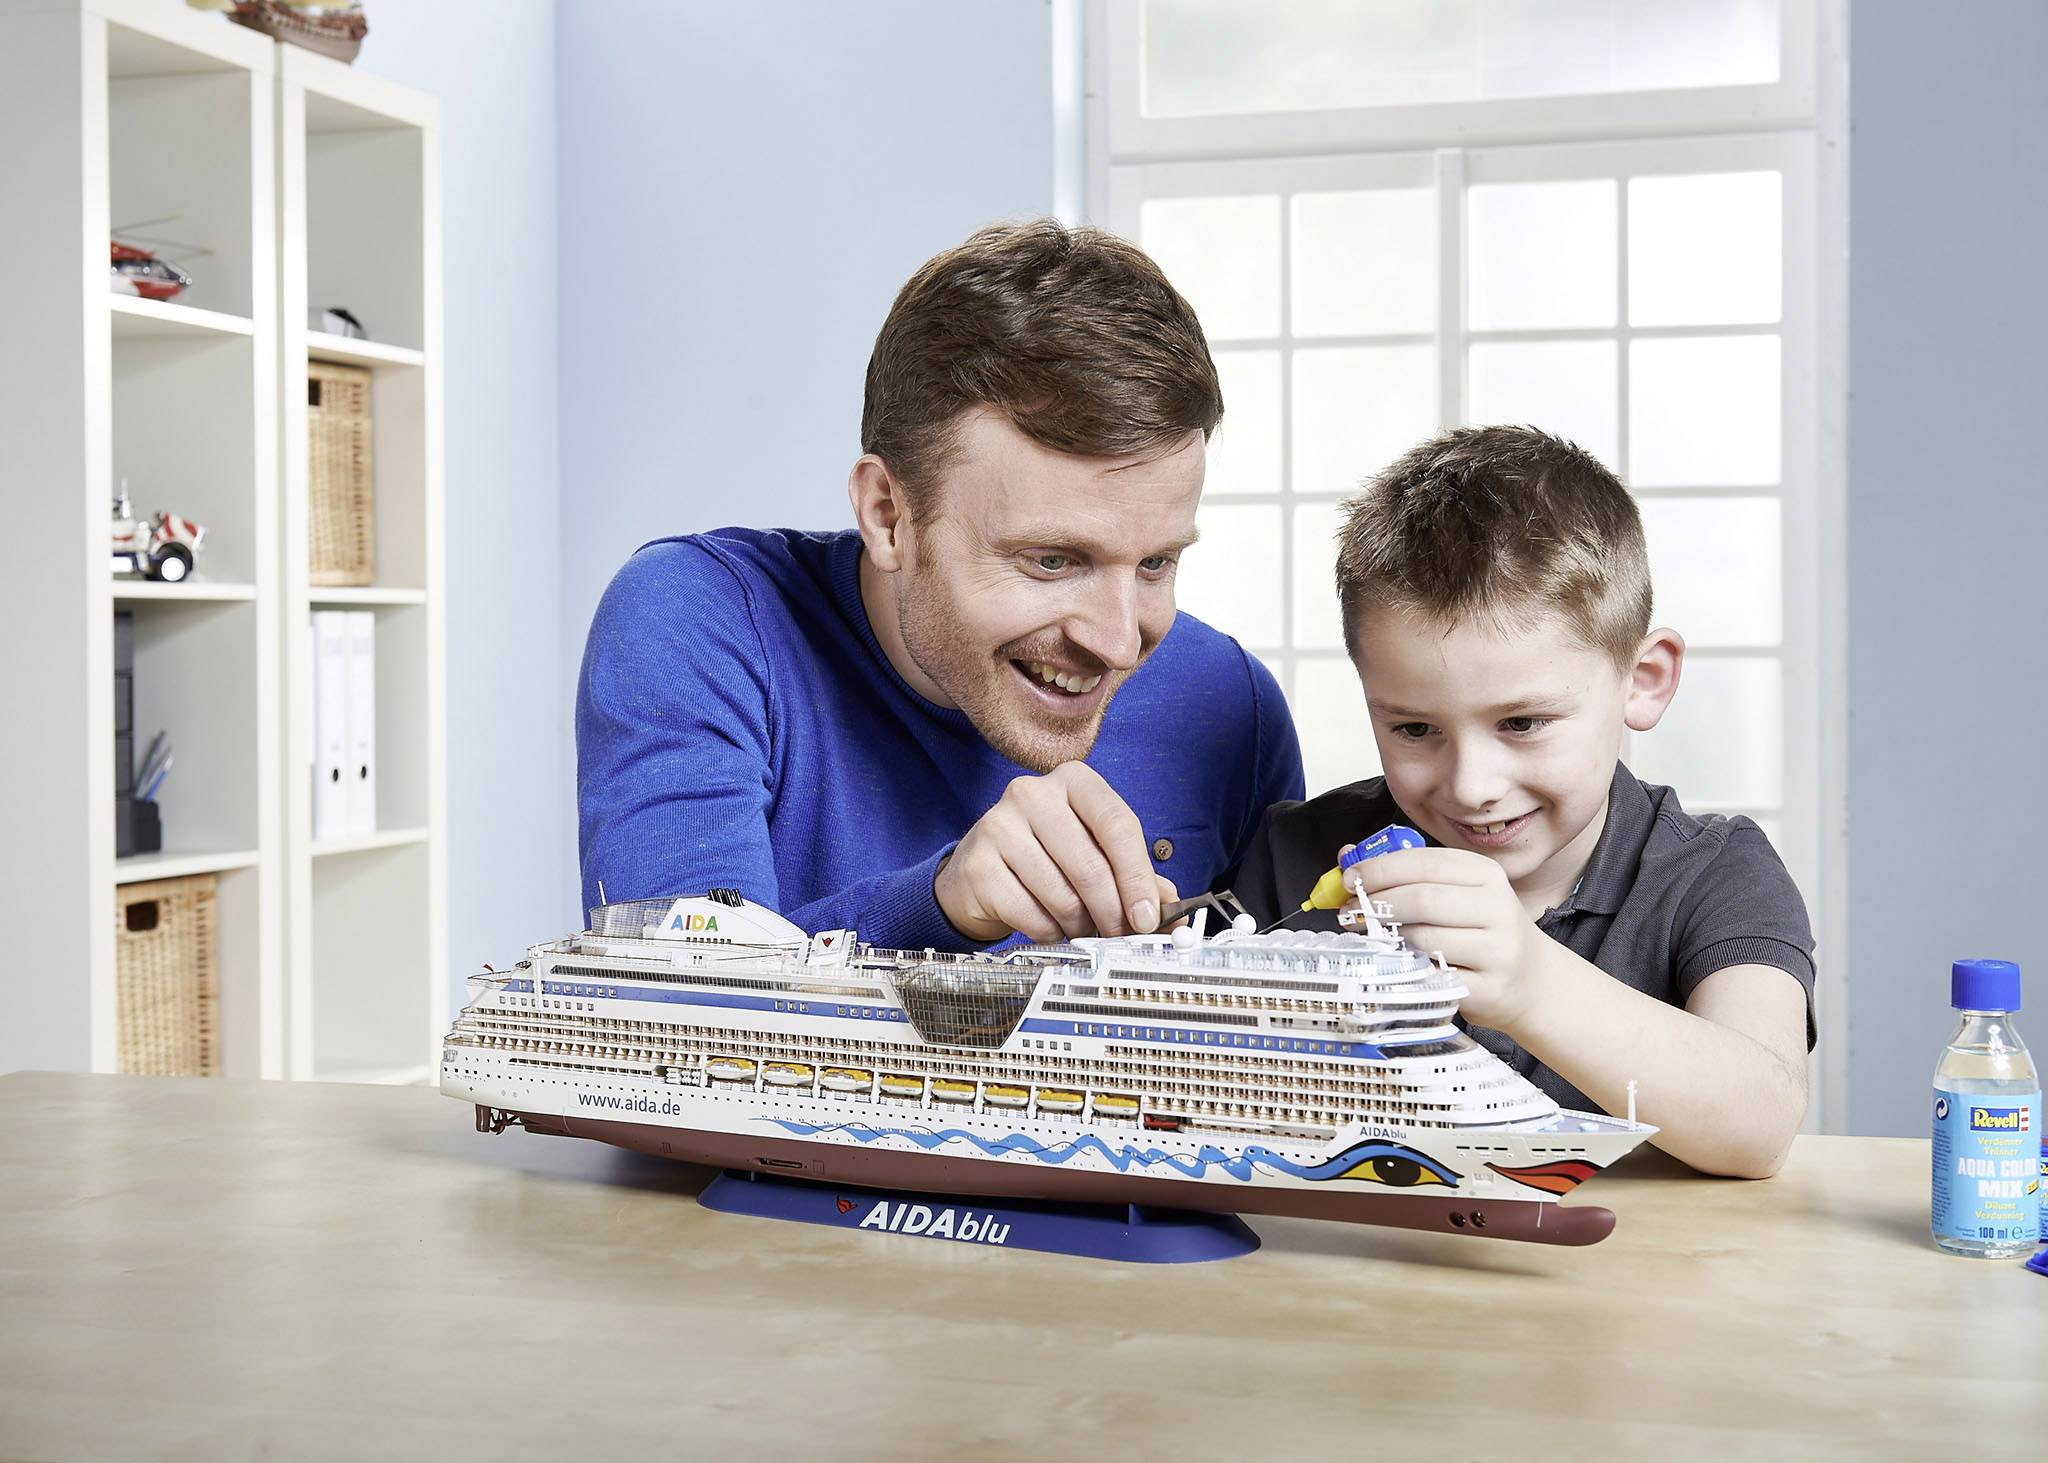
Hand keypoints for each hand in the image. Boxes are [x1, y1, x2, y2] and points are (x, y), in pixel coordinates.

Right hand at [935, 762, 1175, 943]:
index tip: (1148, 917)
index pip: (1118, 825)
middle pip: (1091, 866)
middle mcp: (1033, 794)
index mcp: (1073, 781)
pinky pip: (1031, 915)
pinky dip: (1049, 932)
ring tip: (1081, 927)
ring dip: (1081, 925)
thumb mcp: (1092, 852)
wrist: (978, 873)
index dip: (1138, 877)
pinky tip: (1048, 925)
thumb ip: (1133, 874)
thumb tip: (1170, 906)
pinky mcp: (978, 864)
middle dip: (1114, 913)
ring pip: (1062, 896)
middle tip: (1121, 936)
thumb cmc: (1044, 857)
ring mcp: (1000, 826)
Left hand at [1345, 846, 1542, 1031]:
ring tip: (1377, 939)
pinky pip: (1434, 977)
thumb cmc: (1481, 932)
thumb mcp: (1455, 893)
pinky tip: (1403, 966)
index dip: (1379, 870)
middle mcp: (1497, 907)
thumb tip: (1346, 856)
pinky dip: (1411, 971)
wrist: (1532, 981)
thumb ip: (1406, 874)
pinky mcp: (1490, 988)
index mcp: (1486, 874)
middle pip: (1422, 899)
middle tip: (1351, 913)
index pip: (1423, 862)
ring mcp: (1497, 950)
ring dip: (1391, 940)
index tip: (1348, 879)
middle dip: (1377, 905)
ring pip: (1425, 939)